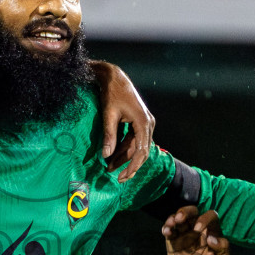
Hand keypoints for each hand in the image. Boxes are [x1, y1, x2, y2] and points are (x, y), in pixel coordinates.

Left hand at [90, 61, 154, 181]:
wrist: (115, 77)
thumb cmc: (112, 94)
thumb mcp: (108, 115)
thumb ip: (109, 136)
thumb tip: (106, 155)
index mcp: (144, 123)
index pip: (141, 151)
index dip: (132, 166)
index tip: (122, 177)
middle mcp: (148, 123)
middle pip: (141, 151)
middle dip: (128, 165)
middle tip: (116, 177)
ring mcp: (146, 122)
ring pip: (137, 146)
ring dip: (125, 157)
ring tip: (110, 167)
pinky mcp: (140, 122)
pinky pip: (134, 139)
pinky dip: (125, 148)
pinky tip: (113, 155)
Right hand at [161, 207, 233, 254]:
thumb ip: (223, 249)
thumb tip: (212, 238)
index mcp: (212, 232)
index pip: (210, 216)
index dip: (205, 218)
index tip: (199, 229)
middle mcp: (198, 230)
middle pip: (192, 212)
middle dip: (186, 211)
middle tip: (181, 218)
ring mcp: (185, 236)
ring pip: (178, 219)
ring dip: (173, 218)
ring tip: (172, 223)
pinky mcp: (173, 243)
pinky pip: (169, 232)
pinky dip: (166, 229)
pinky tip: (166, 232)